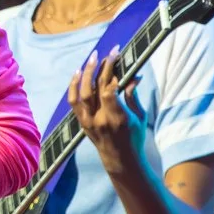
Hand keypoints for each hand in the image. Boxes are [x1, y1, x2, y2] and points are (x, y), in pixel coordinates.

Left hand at [70, 52, 150, 176]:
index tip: (117, 60)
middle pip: (95, 88)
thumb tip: (133, 75)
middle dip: (101, 68)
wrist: (120, 160)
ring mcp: (89, 122)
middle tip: (107, 53)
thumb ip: (133, 96)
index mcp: (117, 118)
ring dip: (85, 74)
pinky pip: (73, 102)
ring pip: (81, 94)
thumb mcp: (139, 116)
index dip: (112, 73)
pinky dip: (74, 86)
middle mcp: (100, 119)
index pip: (109, 91)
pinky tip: (78, 74)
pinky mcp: (82, 123)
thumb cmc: (134, 137)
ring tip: (91, 59)